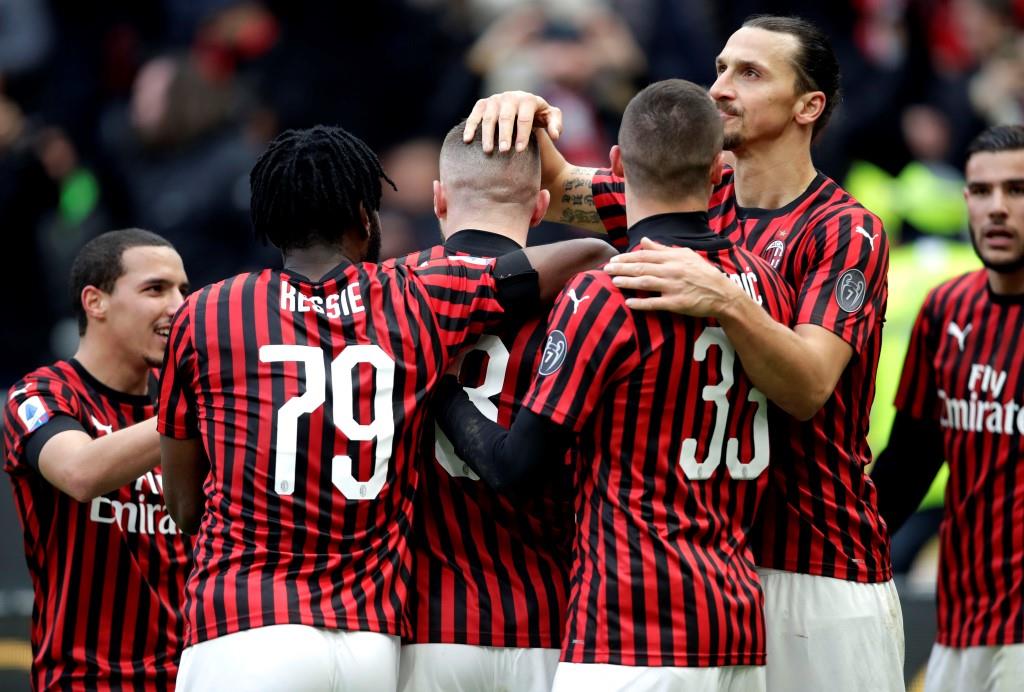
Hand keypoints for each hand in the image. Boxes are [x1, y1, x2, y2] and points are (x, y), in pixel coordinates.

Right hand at [463, 91, 562, 153]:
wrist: (521, 106)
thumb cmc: (538, 116)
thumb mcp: (551, 117)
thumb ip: (556, 124)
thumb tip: (555, 135)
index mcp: (528, 99)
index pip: (524, 118)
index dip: (522, 134)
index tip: (519, 150)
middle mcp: (510, 96)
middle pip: (506, 117)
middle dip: (505, 135)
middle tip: (504, 151)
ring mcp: (495, 100)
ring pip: (489, 117)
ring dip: (487, 134)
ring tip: (488, 151)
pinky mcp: (483, 104)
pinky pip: (475, 114)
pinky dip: (470, 126)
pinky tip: (467, 140)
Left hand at [604, 237, 741, 316]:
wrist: (722, 293)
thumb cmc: (702, 273)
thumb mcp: (685, 255)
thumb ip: (662, 249)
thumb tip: (644, 240)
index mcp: (673, 258)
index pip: (645, 255)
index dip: (627, 257)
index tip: (613, 259)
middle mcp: (672, 270)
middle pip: (642, 267)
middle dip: (622, 267)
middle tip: (606, 269)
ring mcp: (674, 287)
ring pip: (646, 282)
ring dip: (628, 282)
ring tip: (613, 281)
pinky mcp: (677, 303)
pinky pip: (656, 303)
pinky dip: (641, 303)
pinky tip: (629, 302)